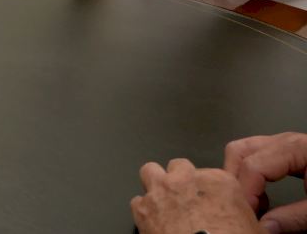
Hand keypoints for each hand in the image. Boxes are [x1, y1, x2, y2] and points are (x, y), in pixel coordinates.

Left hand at [131, 158, 260, 233]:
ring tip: (163, 201)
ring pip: (151, 172)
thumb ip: (247, 216)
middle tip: (184, 198)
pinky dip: (144, 210)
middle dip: (180, 180)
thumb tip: (253, 224)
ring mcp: (162, 191)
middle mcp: (187, 180)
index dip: (207, 188)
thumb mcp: (255, 230)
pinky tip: (153, 222)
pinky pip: (138, 202)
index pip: (209, 173)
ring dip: (156, 185)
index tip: (208, 199)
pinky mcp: (143, 208)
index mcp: (218, 182)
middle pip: (178, 167)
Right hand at [225, 132, 306, 230]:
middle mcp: (285, 140)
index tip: (248, 219)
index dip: (246, 194)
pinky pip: (255, 155)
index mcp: (297, 148)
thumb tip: (262, 228)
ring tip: (251, 205)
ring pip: (243, 150)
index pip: (254, 166)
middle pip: (241, 152)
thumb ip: (293, 218)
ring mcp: (284, 143)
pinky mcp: (286, 151)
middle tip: (243, 211)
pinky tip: (262, 198)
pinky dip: (249, 175)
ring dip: (239, 177)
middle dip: (236, 182)